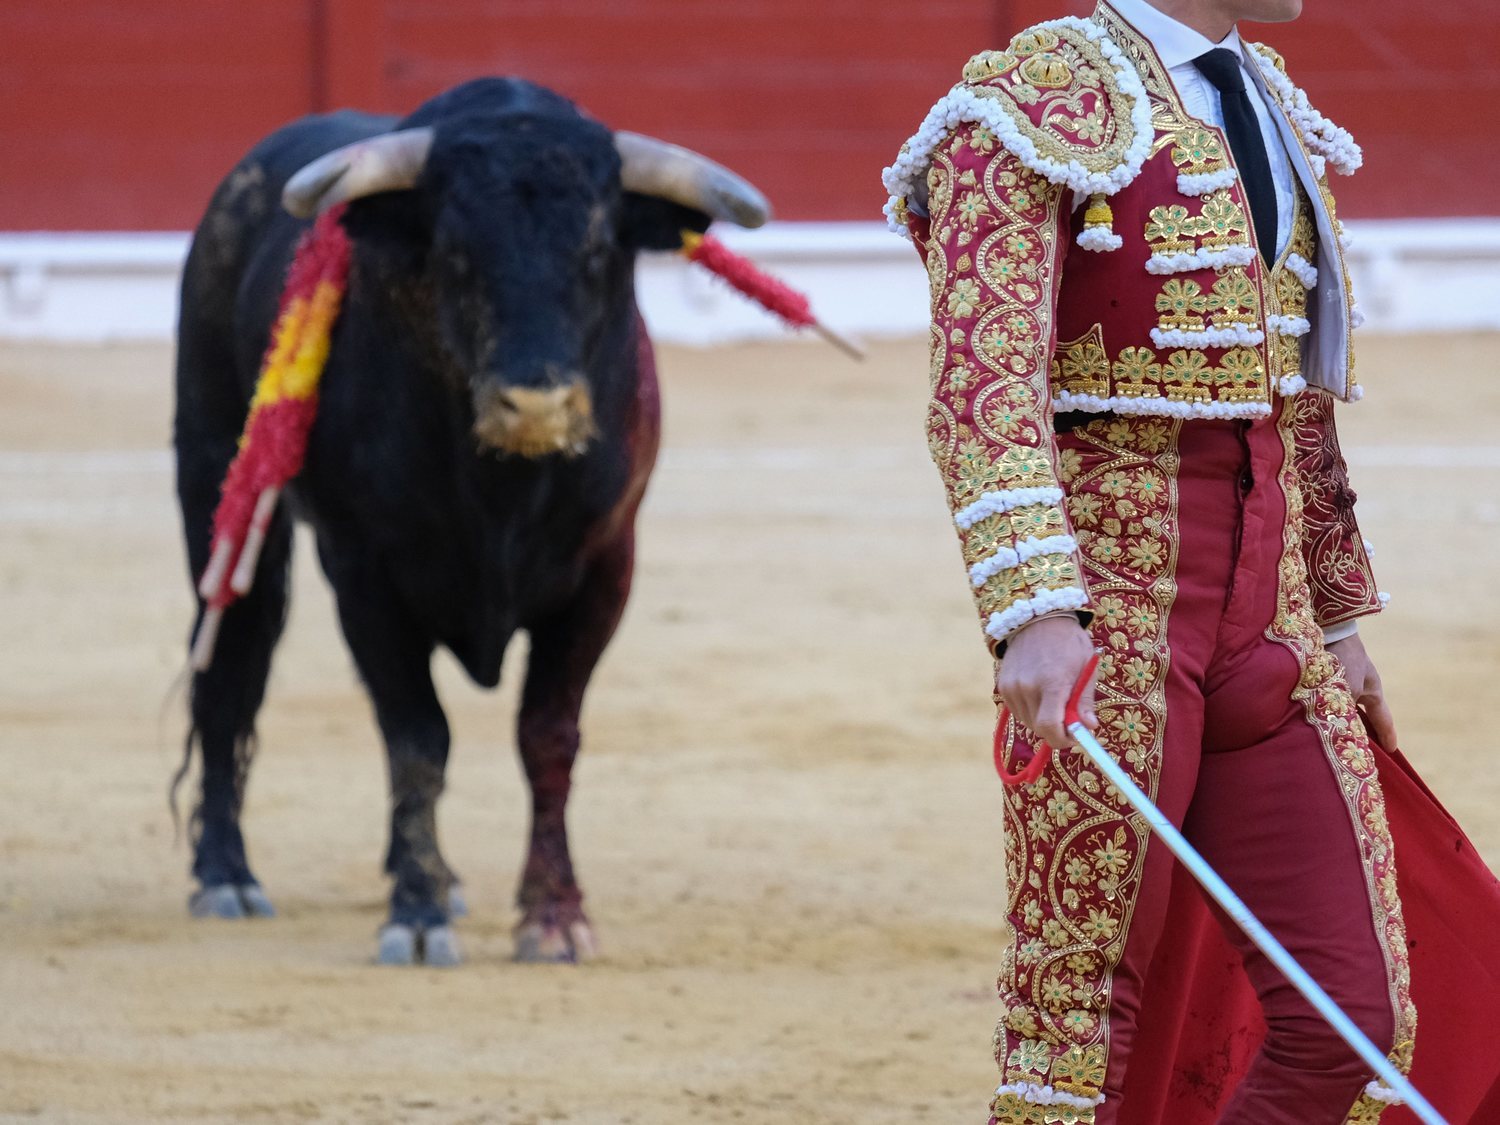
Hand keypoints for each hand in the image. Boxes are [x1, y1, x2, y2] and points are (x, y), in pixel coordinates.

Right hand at [996, 615, 1098, 748]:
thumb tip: (1089, 727)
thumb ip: (1085, 700)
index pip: (1050, 726)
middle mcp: (1027, 687)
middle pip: (1039, 728)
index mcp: (1052, 682)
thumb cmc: (1069, 643)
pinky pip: (1018, 711)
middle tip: (1070, 720)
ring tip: (1054, 702)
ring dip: (1043, 720)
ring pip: (1028, 722)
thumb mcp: (1086, 667)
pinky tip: (1040, 694)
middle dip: (1056, 730)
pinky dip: (1031, 711)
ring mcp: (1012, 687)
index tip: (1075, 737)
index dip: (1062, 739)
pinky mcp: (1003, 686)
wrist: (1038, 618)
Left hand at [1326, 633, 1397, 749]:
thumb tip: (1336, 725)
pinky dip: (1318, 711)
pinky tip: (1304, 721)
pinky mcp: (1321, 677)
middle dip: (1358, 732)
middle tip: (1354, 752)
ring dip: (1334, 721)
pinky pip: (1322, 700)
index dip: (1387, 736)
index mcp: (1372, 690)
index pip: (1382, 719)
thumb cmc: (1343, 655)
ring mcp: (1341, 681)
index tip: (1392, 751)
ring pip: (1339, 709)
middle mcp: (1357, 687)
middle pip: (1361, 716)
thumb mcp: (1349, 686)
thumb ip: (1345, 707)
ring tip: (1324, 741)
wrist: (1326, 626)